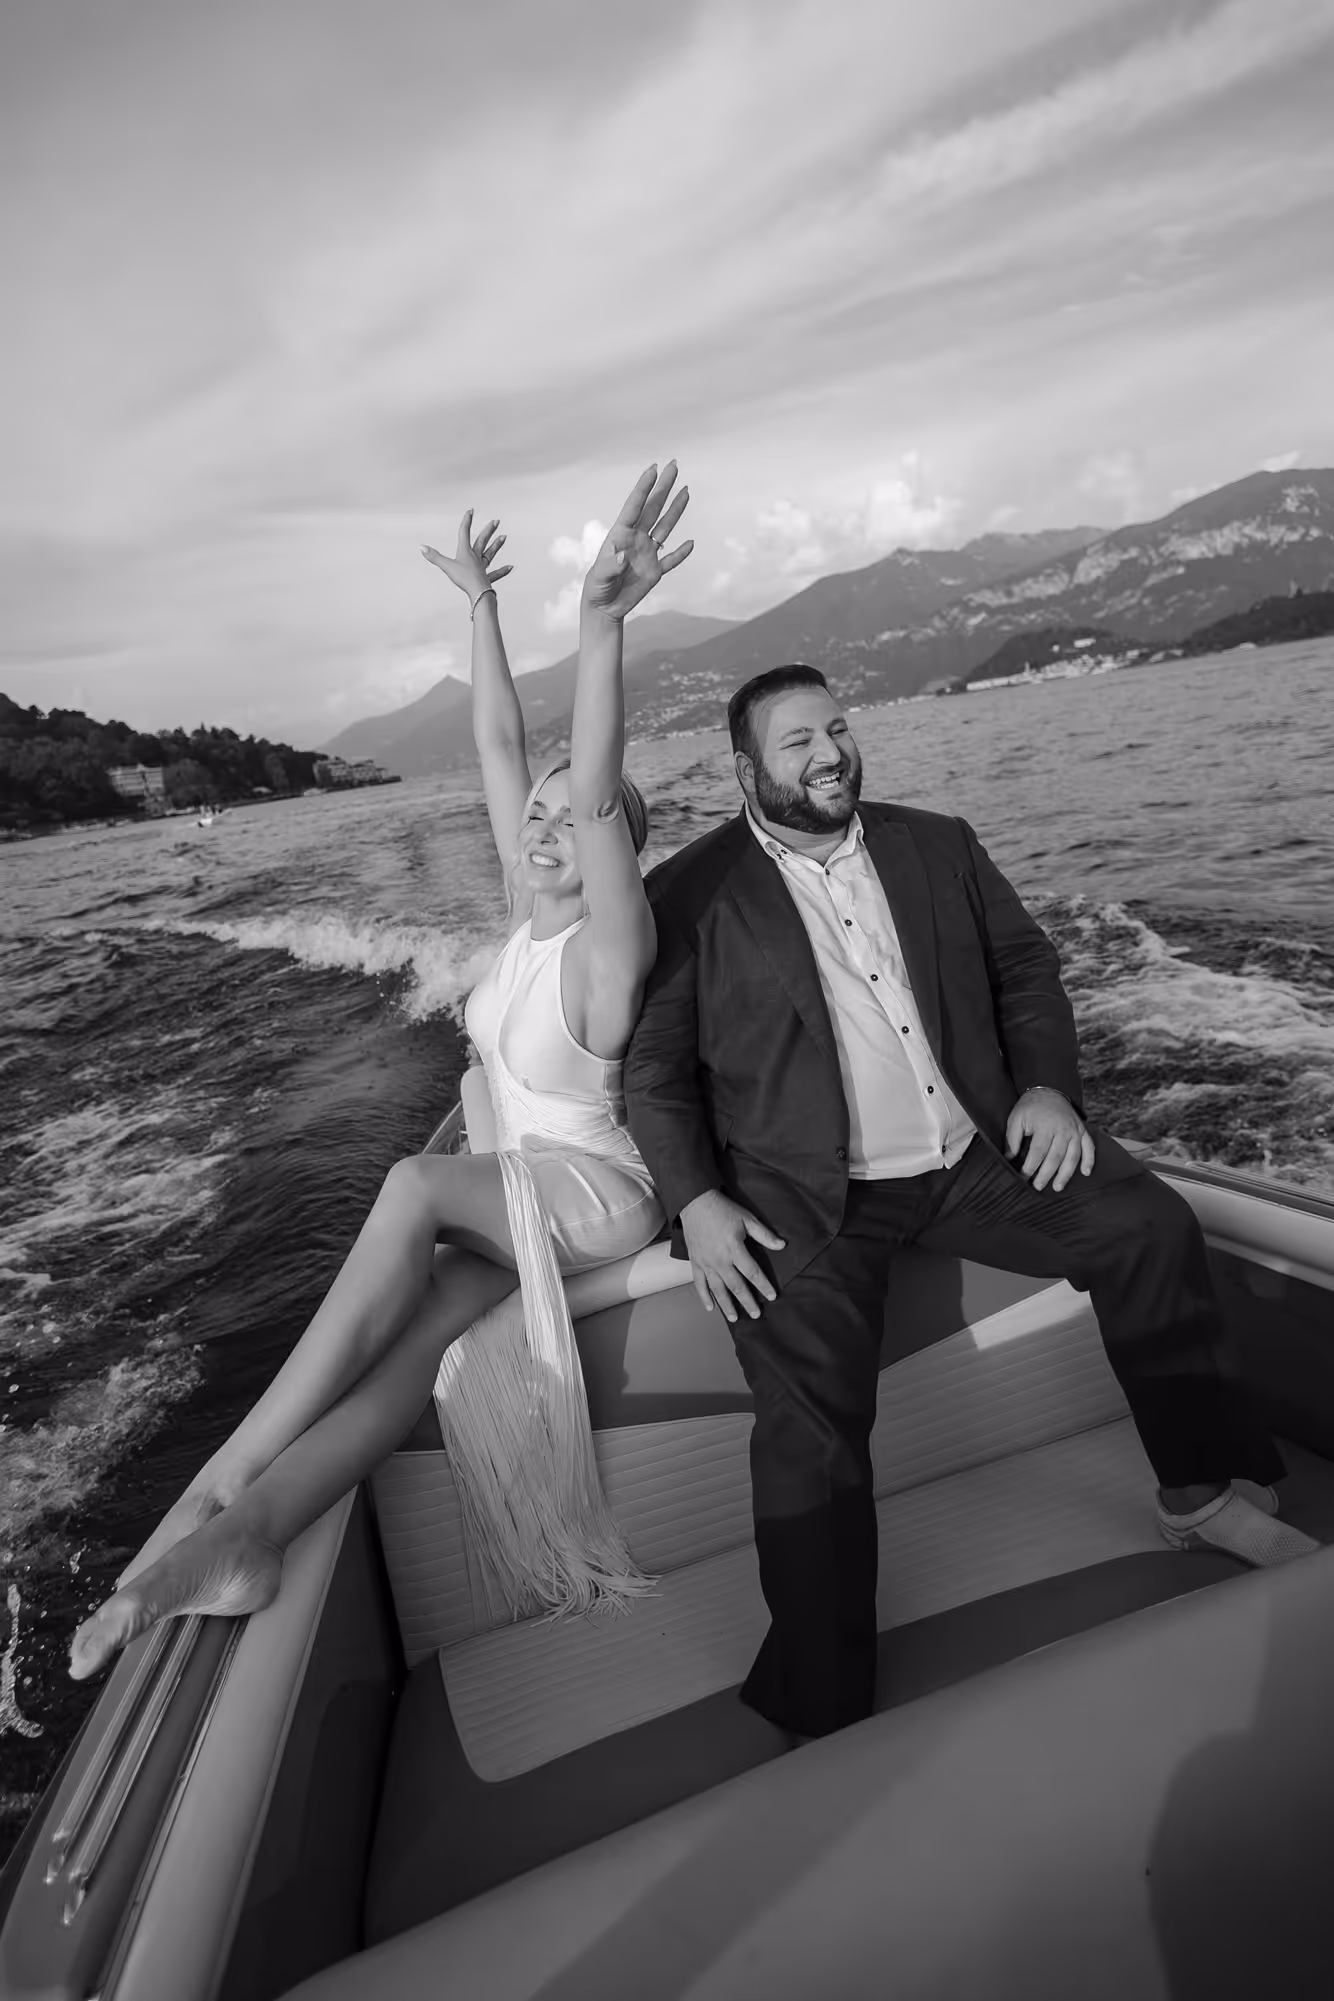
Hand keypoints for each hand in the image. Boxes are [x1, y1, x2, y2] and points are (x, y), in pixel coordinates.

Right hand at [422, 510, 513, 606]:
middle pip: (482, 541)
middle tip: (496, 521)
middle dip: (488, 530)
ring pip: (490, 554)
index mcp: (466, 552)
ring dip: (497, 545)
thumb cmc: (464, 579)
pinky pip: (496, 574)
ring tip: (504, 537)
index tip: (471, 511)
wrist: (478, 592)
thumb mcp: (447, 566)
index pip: (465, 533)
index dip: (467, 521)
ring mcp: (483, 568)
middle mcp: (476, 558)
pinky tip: (511, 567)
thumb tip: (422, 547)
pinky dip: (503, 571)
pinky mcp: (486, 579)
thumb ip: (434, 556)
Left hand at [581, 461, 693, 621]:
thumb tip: (624, 555)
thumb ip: (611, 566)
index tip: (654, 468)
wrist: (603, 608)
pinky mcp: (655, 572)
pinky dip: (680, 553)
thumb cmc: (596, 588)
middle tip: (674, 465)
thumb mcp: (599, 577)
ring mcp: (647, 554)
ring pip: (665, 527)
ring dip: (676, 510)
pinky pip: (671, 560)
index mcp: (620, 535)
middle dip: (663, 487)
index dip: (644, 487)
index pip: (634, 507)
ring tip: (686, 491)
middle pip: (653, 508)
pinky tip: (690, 543)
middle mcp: (636, 539)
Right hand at [679, 1187, 784, 1322]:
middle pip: (735, 1286)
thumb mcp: (747, 1219)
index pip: (752, 1272)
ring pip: (717, 1289)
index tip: (772, 1296)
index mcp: (734, 1248)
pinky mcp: (695, 1262)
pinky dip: (704, 1296)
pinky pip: (699, 1283)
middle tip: (756, 1314)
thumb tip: (782, 1245)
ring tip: (734, 1318)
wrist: (694, 1202)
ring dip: (726, 1305)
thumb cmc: (723, 1209)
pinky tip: (711, 1308)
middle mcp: (719, 1259)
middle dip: (747, 1301)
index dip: (763, 1285)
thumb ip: (764, 1235)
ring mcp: (705, 1262)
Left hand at [1005, 1087, 1094, 1191]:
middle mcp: (1063, 1129)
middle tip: (1037, 1187)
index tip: (1023, 1178)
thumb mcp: (1016, 1118)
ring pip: (1073, 1155)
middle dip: (1046, 1174)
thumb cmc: (1030, 1107)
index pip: (1038, 1151)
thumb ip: (1012, 1139)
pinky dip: (1089, 1160)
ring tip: (1057, 1187)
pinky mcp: (1082, 1131)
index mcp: (1045, 1125)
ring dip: (1066, 1173)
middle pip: (1056, 1156)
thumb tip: (1009, 1159)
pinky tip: (1085, 1173)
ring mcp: (1075, 1130)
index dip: (1030, 1166)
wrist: (1049, 1090)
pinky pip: (1089, 1147)